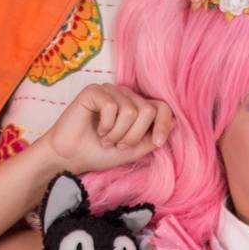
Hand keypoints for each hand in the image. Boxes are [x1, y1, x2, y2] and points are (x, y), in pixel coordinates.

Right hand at [41, 83, 174, 175]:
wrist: (72, 158)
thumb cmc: (100, 154)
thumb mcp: (134, 151)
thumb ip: (153, 138)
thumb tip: (176, 122)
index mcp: (137, 107)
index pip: (162, 106)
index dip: (164, 124)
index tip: (158, 143)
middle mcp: (126, 96)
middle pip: (147, 110)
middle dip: (134, 135)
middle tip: (119, 145)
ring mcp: (110, 91)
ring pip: (130, 111)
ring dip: (118, 134)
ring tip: (106, 140)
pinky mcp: (94, 91)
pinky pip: (111, 107)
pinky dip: (106, 126)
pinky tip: (98, 130)